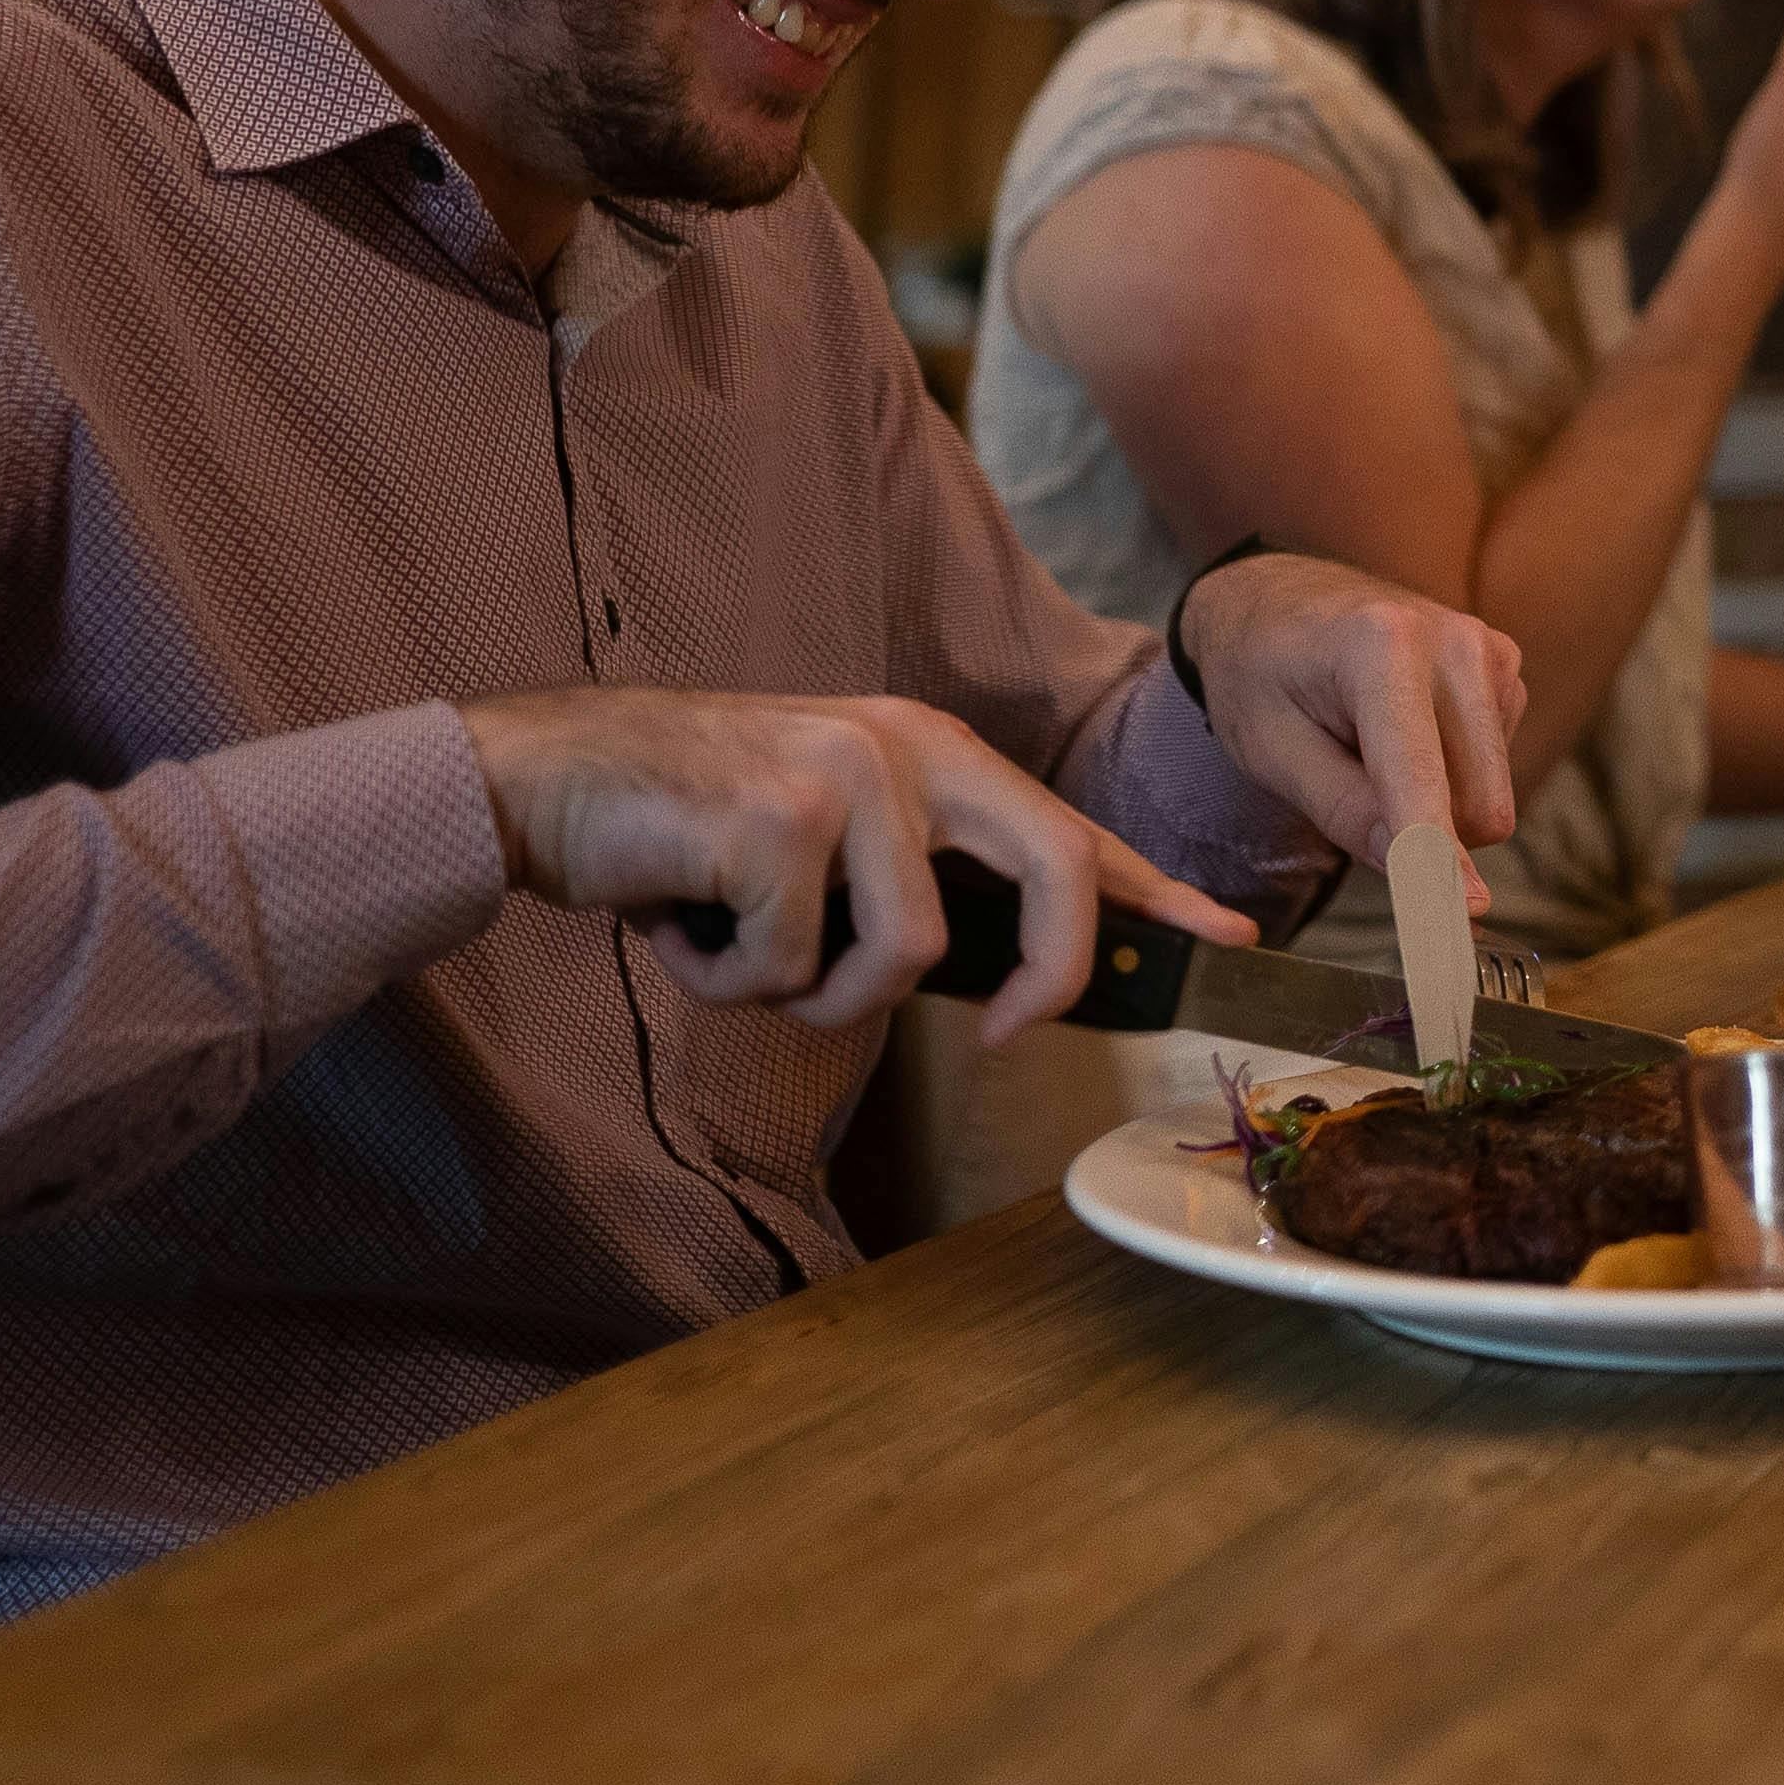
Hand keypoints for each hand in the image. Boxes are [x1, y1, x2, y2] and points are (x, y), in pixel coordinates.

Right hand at [457, 688, 1252, 1040]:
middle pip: (1054, 868)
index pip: (1073, 830)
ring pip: (901, 955)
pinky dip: (733, 980)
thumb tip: (1002, 983)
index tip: (1231, 936)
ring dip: (814, 994)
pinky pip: (797, 966)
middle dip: (1046, 976)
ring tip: (743, 951)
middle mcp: (910, 747)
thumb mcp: (828, 839)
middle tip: (1001, 1036)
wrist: (551, 780)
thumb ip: (915, 889)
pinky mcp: (780, 820)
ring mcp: (849, 775)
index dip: (1159, 891)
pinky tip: (685, 925)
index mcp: (934, 753)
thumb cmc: (690, 830)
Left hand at [1178, 550, 1527, 894]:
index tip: (1464, 921)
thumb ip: (1343, 810)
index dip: (1438, 864)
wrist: (1276, 601)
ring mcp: (1490, 649)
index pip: (1421, 784)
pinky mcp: (1506, 665)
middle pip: (1478, 804)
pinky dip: (1451, 773)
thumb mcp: (1271, 751)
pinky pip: (1496, 767)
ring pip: (1492, 795)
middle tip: (1351, 799)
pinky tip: (1405, 731)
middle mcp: (1455, 640)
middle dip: (1426, 835)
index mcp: (1383, 648)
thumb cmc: (1260, 676)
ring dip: (1437, 803)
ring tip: (1369, 748)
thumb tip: (1419, 876)